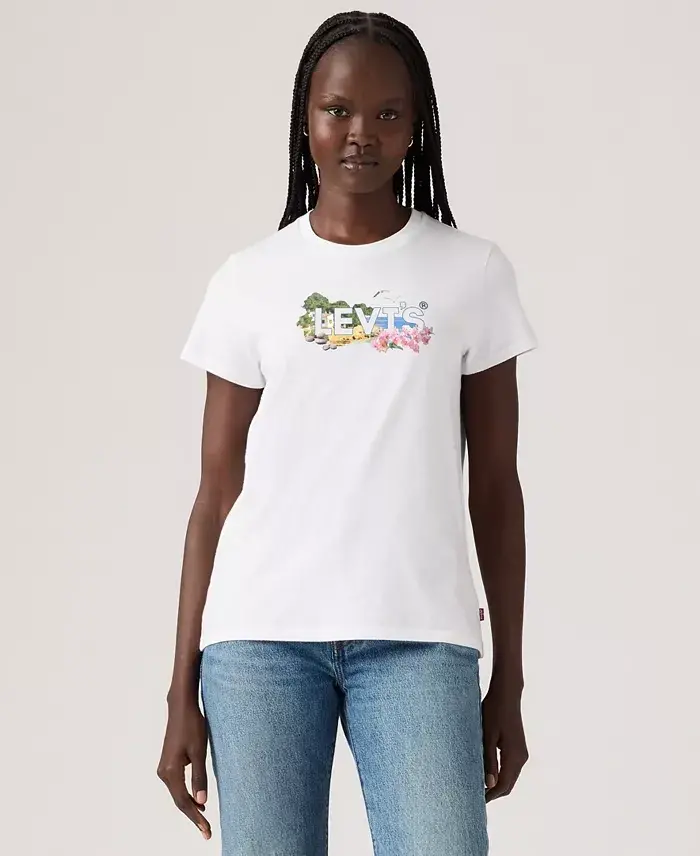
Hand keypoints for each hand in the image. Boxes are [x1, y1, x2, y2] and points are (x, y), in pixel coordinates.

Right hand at [157, 697, 211, 839]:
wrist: (181, 707)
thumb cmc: (192, 725)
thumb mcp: (199, 751)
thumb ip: (199, 777)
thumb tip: (201, 802)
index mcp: (171, 771)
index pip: (184, 801)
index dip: (196, 817)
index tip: (207, 830)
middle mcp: (164, 772)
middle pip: (179, 801)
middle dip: (193, 816)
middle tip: (207, 831)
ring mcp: (164, 768)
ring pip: (177, 794)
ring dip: (190, 806)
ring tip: (203, 820)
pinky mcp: (168, 763)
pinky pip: (177, 785)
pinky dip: (186, 795)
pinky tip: (196, 801)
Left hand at [481, 682, 528, 801]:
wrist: (507, 694)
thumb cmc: (494, 711)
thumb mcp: (488, 736)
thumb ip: (489, 761)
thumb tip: (489, 785)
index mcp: (514, 757)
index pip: (504, 785)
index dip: (491, 796)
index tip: (476, 801)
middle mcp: (521, 757)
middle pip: (508, 784)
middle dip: (493, 793)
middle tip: (475, 797)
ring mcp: (521, 752)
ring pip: (509, 776)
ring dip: (496, 784)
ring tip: (478, 786)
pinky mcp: (517, 747)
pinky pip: (510, 768)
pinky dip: (500, 774)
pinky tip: (487, 773)